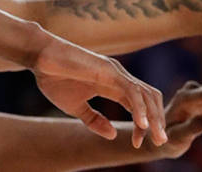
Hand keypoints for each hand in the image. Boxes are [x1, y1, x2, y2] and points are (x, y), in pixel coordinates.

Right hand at [30, 32, 166, 148]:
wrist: (40, 58)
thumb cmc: (55, 78)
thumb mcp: (76, 108)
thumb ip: (94, 120)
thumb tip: (112, 135)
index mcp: (113, 86)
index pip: (138, 106)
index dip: (142, 125)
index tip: (137, 143)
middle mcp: (119, 77)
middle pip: (149, 99)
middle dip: (157, 121)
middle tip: (160, 142)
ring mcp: (116, 72)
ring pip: (146, 94)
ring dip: (154, 116)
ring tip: (156, 136)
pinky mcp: (109, 70)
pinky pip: (131, 90)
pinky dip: (139, 108)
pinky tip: (142, 124)